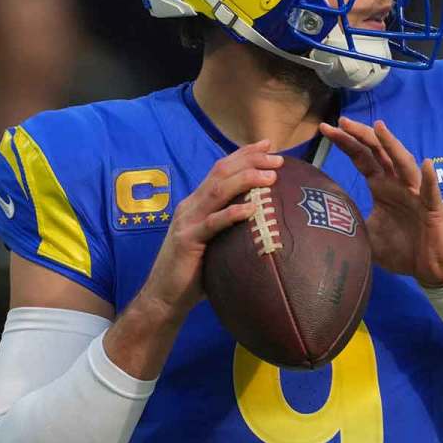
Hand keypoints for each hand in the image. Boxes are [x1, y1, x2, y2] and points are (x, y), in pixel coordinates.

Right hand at [138, 141, 281, 317]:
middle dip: (250, 161)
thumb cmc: (195, 272)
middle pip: (221, 173)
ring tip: (270, 177)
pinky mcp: (187, 241)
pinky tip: (251, 209)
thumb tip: (266, 219)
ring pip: (217, 192)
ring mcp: (187, 222)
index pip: (221, 169)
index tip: (268, 145)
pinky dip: (232, 213)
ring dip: (245, 180)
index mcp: (197, 203)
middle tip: (277, 158)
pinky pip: (212, 224)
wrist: (165, 297)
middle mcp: (191, 206)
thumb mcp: (216, 242)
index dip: (244, 154)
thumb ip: (231, 227)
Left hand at [320, 118, 442, 286]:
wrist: (432, 270)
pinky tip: (426, 164)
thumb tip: (322, 223)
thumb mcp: (368, 236)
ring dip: (393, 146)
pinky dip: (429, 178)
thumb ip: (350, 224)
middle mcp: (398, 184)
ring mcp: (417, 194)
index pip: (362, 157)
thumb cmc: (404, 250)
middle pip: (379, 152)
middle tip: (342, 121)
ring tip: (380, 128)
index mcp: (382, 186)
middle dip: (362, 135)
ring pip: (404, 164)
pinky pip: (431, 192)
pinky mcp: (433, 209)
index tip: (325, 128)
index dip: (346, 142)